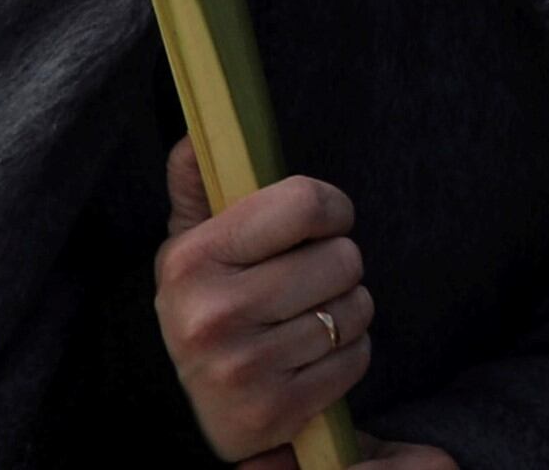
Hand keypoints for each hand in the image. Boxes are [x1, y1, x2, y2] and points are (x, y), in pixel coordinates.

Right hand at [155, 140, 456, 468]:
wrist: (193, 404)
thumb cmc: (208, 302)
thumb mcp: (192, 244)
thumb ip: (200, 186)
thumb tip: (194, 136)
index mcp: (192, 260)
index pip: (307, 203)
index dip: (329, 208)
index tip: (320, 222)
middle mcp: (212, 316)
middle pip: (343, 258)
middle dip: (336, 265)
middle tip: (304, 281)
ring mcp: (241, 370)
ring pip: (356, 308)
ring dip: (345, 310)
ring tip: (304, 318)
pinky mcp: (272, 412)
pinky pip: (356, 358)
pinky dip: (347, 355)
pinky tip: (310, 356)